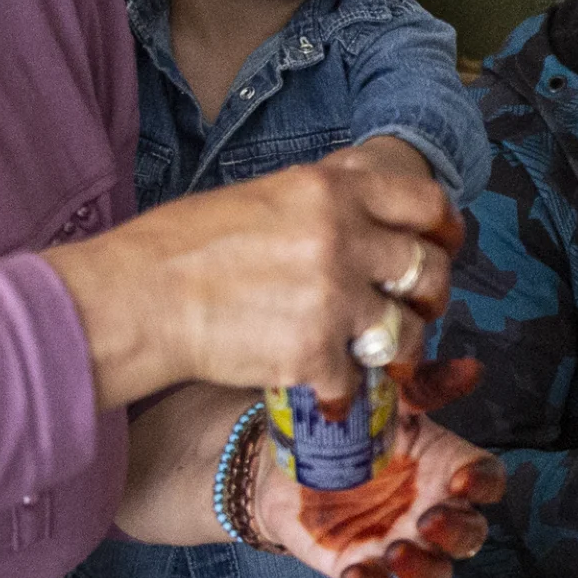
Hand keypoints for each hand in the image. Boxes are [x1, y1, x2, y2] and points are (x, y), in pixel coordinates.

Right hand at [43, 156, 457, 411]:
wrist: (136, 298)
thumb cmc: (183, 248)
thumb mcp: (264, 196)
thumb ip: (325, 200)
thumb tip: (367, 206)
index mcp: (331, 190)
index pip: (425, 201)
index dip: (441, 228)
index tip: (440, 244)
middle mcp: (342, 238)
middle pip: (428, 269)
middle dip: (427, 296)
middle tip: (409, 309)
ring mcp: (333, 299)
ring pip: (408, 332)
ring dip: (398, 349)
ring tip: (371, 354)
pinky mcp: (315, 353)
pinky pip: (358, 379)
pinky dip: (341, 388)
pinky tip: (319, 381)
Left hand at [253, 354, 505, 577]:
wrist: (281, 457)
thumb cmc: (347, 425)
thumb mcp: (384, 398)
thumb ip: (424, 385)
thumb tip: (472, 369)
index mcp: (444, 466)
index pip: (486, 480)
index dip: (484, 484)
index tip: (464, 480)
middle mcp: (431, 509)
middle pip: (470, 535)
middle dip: (457, 532)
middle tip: (430, 519)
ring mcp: (398, 541)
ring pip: (433, 570)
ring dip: (423, 566)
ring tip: (396, 550)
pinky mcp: (360, 564)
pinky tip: (353, 574)